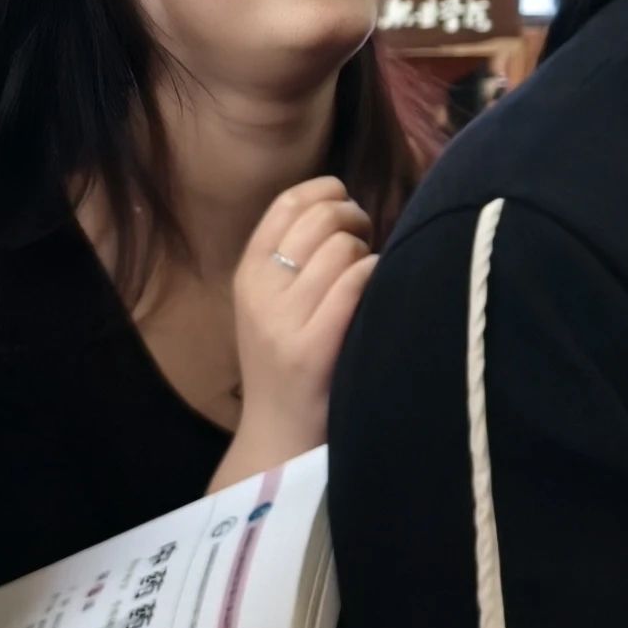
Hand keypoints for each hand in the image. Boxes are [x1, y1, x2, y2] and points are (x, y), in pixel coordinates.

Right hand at [224, 175, 375, 470]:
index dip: (327, 191)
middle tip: (366, 241)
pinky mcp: (312, 348)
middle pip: (321, 218)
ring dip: (369, 254)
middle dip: (356, 219)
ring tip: (369, 277)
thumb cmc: (288, 360)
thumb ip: (293, 256)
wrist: (277, 435)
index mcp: (247, 274)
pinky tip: (379, 292)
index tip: (346, 207)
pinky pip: (357, 283)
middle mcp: (260, 292)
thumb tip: (342, 204)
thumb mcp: (270, 304)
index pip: (287, 204)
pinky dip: (377, 277)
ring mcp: (284, 321)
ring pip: (343, 248)